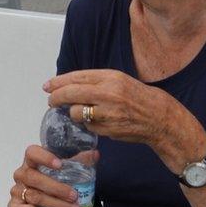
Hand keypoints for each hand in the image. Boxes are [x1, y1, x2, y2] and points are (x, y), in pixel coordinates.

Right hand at [8, 145, 84, 206]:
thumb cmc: (48, 184)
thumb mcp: (62, 172)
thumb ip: (77, 162)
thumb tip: (95, 154)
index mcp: (32, 162)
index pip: (32, 153)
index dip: (44, 157)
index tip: (59, 164)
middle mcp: (22, 174)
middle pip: (34, 178)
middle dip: (57, 188)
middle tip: (74, 195)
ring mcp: (17, 190)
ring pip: (33, 196)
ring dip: (55, 203)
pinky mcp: (15, 206)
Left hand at [45, 69, 174, 145]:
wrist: (157, 117)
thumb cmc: (135, 96)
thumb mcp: (117, 80)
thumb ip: (94, 81)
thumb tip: (65, 85)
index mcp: (110, 77)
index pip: (76, 77)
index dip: (58, 82)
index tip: (48, 86)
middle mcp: (108, 93)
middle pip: (70, 94)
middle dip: (56, 98)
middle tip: (51, 101)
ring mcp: (107, 112)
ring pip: (76, 113)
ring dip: (73, 113)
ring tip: (79, 112)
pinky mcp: (108, 129)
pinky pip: (88, 126)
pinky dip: (88, 124)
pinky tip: (97, 121)